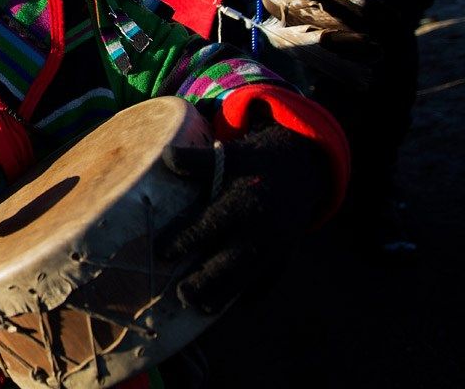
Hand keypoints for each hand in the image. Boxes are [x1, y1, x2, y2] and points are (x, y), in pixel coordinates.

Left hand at [158, 125, 328, 314]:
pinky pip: (272, 277)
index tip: (162, 254)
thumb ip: (195, 160)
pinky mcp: (287, 251)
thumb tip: (166, 158)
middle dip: (207, 279)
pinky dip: (256, 292)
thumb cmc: (254, 162)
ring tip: (202, 309)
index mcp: (243, 201)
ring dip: (227, 293)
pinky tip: (237, 304)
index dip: (186, 240)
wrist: (302, 167)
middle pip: (232, 259)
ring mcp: (277, 242)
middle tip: (182, 295)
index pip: (210, 225)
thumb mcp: (227, 155)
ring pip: (250, 274)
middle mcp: (262, 226)